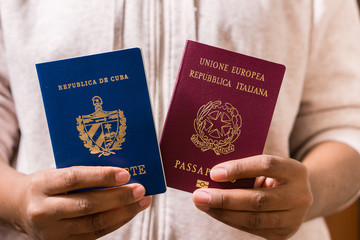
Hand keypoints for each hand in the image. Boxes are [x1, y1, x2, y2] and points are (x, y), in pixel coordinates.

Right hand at [15, 166, 150, 239]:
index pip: (75, 178)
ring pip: (94, 223)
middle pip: (87, 205)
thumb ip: (84, 173)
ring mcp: (53, 232)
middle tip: (140, 189)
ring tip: (142, 201)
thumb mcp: (57, 172)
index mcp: (42, 185)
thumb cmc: (47, 185)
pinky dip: (116, 222)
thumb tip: (122, 174)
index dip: (102, 176)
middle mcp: (44, 211)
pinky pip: (95, 234)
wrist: (22, 208)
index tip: (125, 173)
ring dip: (123, 212)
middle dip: (118, 197)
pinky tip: (129, 212)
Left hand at [192, 155, 312, 239]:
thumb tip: (212, 175)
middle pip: (258, 199)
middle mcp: (299, 196)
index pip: (266, 165)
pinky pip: (251, 229)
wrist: (299, 196)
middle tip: (199, 195)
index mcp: (295, 170)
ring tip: (202, 204)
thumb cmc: (274, 175)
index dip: (240, 168)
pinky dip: (230, 220)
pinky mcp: (283, 234)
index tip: (214, 173)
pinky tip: (214, 212)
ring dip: (223, 212)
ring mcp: (293, 218)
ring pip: (253, 218)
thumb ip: (246, 168)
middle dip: (224, 198)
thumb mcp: (267, 167)